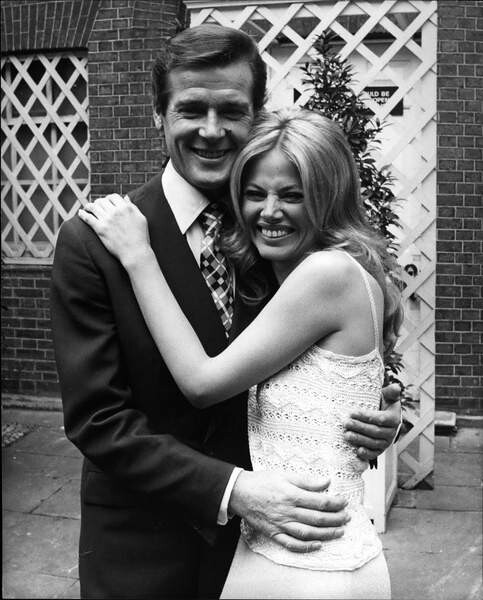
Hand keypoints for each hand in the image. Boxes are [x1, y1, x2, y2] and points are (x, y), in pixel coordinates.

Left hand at [78, 194, 151, 267]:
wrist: (135, 252)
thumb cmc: (141, 237)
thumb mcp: (141, 218)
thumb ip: (133, 207)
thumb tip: (126, 197)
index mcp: (126, 208)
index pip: (113, 197)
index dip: (109, 198)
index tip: (108, 202)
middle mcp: (115, 212)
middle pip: (102, 201)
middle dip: (99, 202)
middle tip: (97, 206)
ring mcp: (107, 220)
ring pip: (93, 207)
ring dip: (89, 206)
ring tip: (88, 208)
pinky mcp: (100, 229)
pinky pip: (88, 218)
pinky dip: (83, 214)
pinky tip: (80, 213)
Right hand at [229, 471, 348, 552]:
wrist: (240, 492)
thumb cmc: (262, 481)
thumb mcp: (285, 474)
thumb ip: (306, 480)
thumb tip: (325, 482)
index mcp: (291, 494)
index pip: (319, 502)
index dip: (335, 503)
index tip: (344, 502)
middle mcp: (288, 511)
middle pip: (317, 519)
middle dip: (335, 519)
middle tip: (347, 517)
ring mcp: (281, 524)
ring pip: (308, 533)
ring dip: (326, 534)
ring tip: (339, 532)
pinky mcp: (274, 533)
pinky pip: (291, 544)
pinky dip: (306, 547)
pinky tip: (318, 545)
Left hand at [344, 383, 401, 460]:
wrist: (384, 417)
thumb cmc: (384, 405)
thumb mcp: (388, 396)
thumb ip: (391, 392)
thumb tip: (395, 387)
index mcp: (394, 418)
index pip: (380, 419)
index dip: (367, 417)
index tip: (353, 412)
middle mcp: (392, 432)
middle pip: (375, 431)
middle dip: (359, 427)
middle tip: (346, 423)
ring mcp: (386, 442)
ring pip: (373, 443)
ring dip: (359, 440)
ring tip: (346, 434)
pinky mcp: (380, 450)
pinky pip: (375, 454)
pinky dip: (367, 454)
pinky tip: (357, 451)